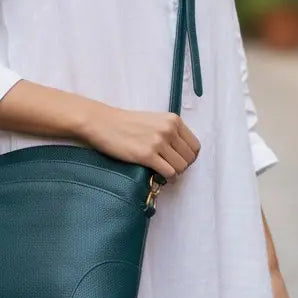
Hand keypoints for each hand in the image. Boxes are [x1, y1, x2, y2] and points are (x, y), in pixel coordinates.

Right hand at [79, 106, 199, 180]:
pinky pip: (168, 173)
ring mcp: (158, 142)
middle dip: (181, 166)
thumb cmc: (126, 123)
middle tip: (168, 167)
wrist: (102, 123)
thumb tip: (182, 153)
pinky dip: (165, 177)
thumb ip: (170, 132)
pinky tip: (156, 173)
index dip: (188, 157)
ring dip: (173, 173)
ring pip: (180, 167)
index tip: (178, 160)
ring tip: (161, 170)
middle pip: (189, 159)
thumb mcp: (154, 120)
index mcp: (173, 120)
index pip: (195, 146)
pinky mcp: (146, 155)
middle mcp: (169, 130)